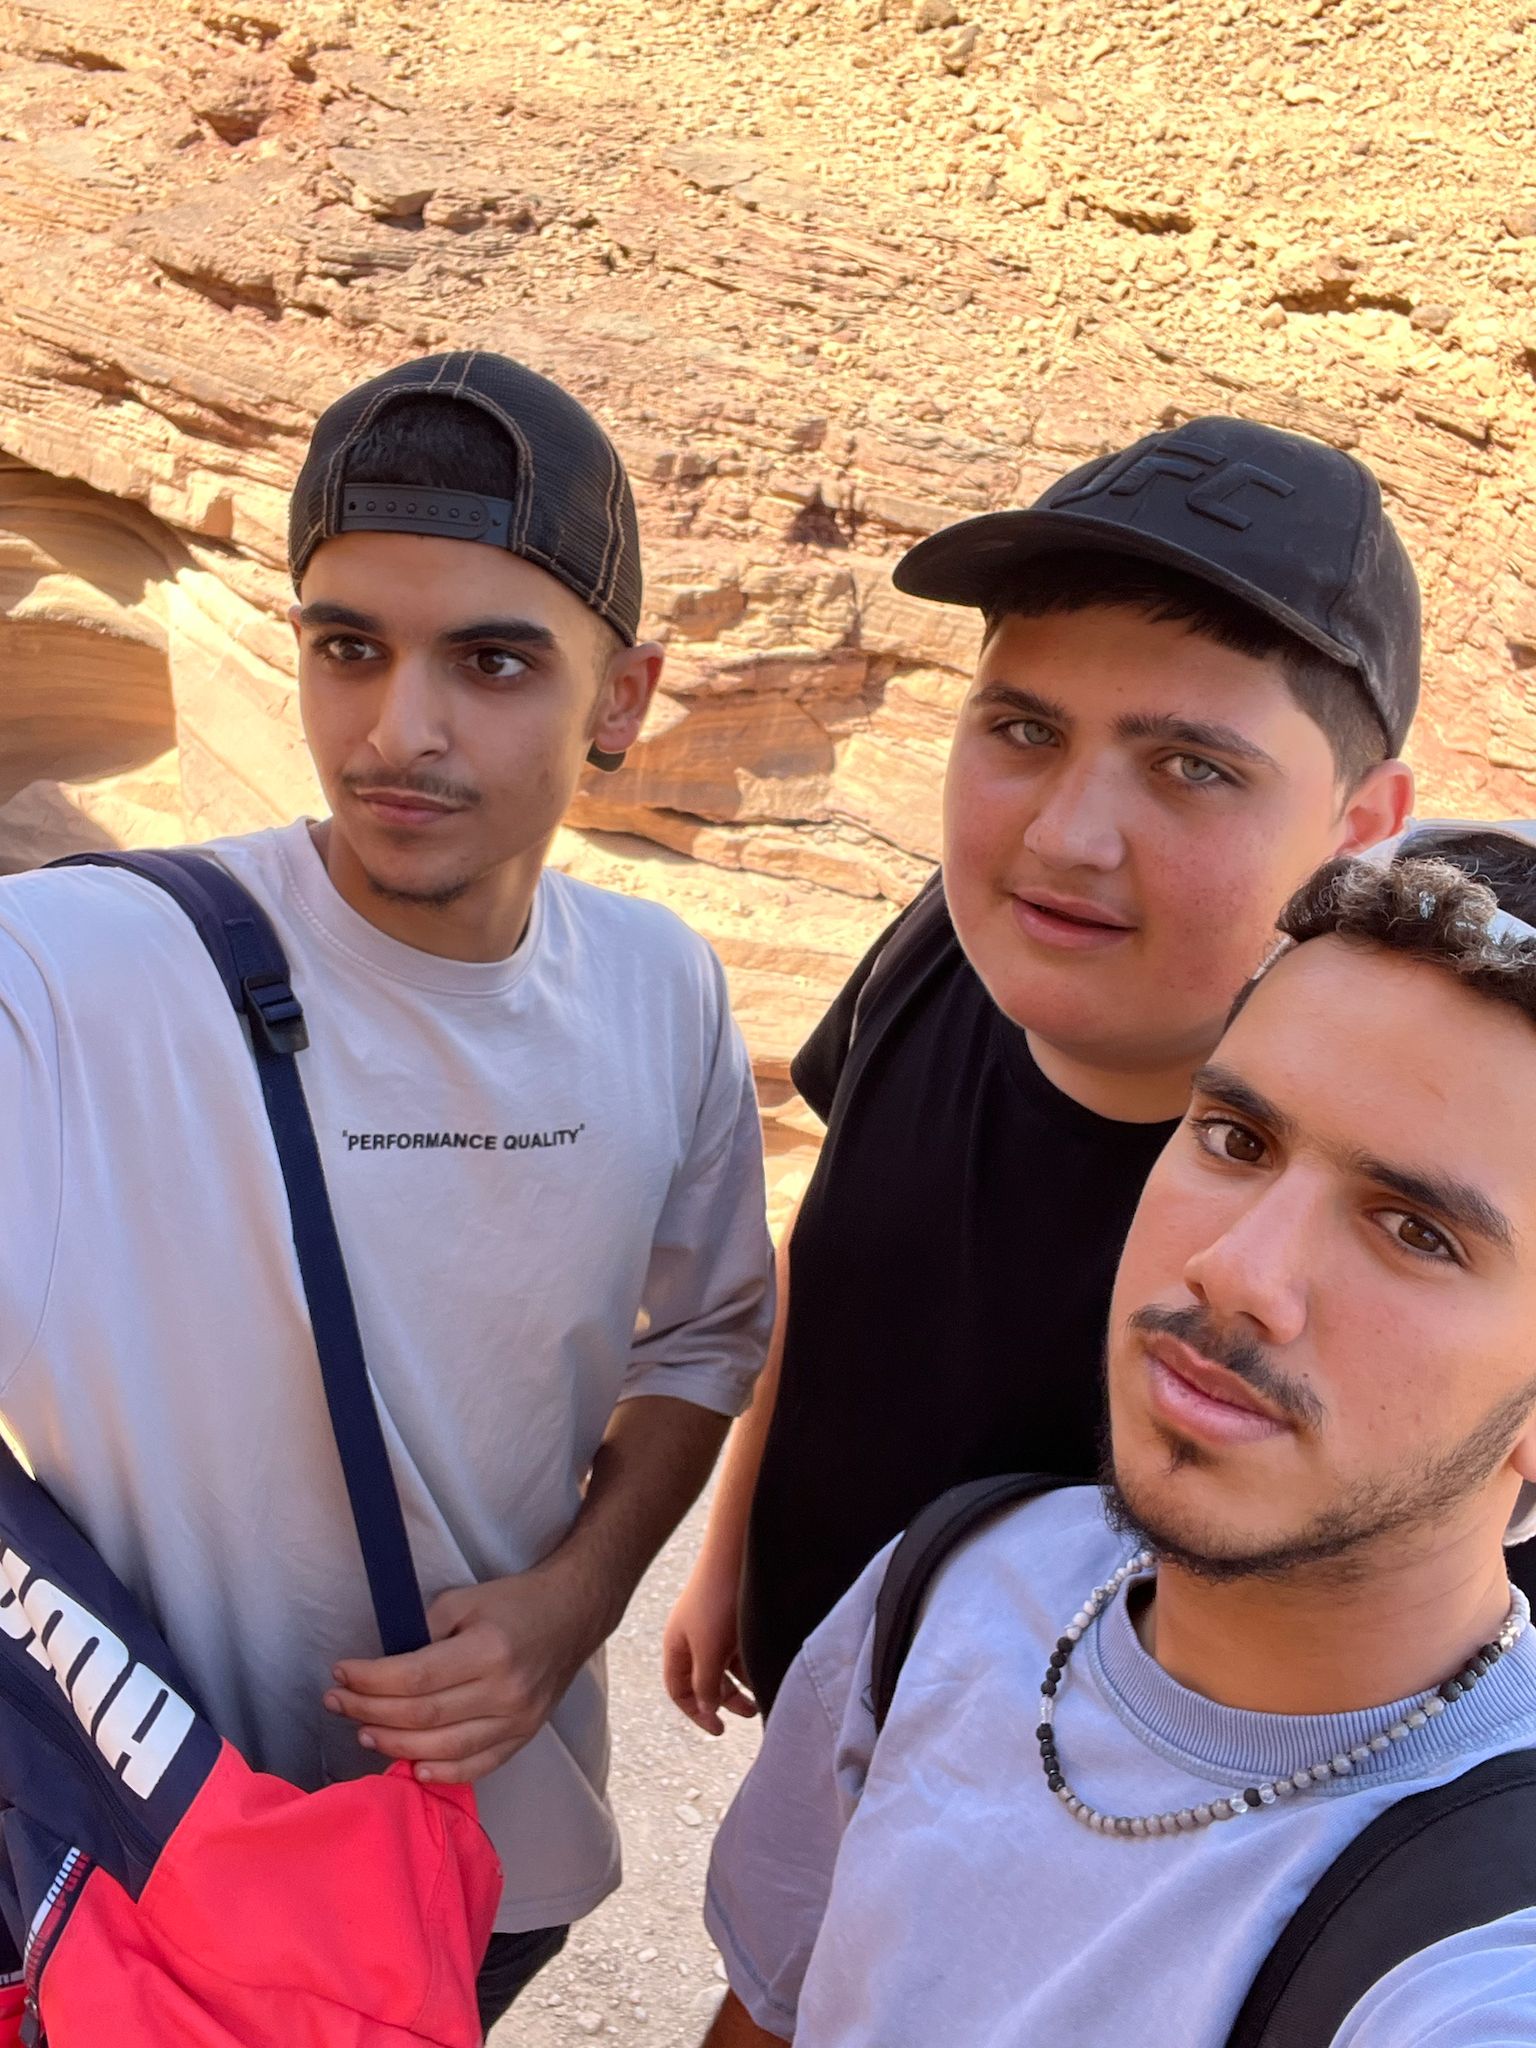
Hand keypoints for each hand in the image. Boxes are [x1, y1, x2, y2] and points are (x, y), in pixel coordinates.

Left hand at [325, 1568, 603, 1783]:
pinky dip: (442, 1773)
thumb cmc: (514, 1602)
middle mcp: (504, 1692)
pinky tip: (411, 1767)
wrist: (573, 1615)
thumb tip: (383, 1667)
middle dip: (370, 1710)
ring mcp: (517, 1721)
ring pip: (443, 1749)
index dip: (370, 1680)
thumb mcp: (465, 1600)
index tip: (341, 1673)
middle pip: (423, 1717)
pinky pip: (477, 1767)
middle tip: (337, 1703)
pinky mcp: (523, 1737)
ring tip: (363, 1732)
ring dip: (395, 1745)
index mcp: (489, 1651)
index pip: (415, 1678)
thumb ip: (424, 1631)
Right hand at [663, 1557, 757, 1735]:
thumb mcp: (708, 1652)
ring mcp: (714, 1625)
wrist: (736, 1553)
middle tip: (752, 1713)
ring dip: (743, 1684)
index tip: (719, 1729)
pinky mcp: (734, 1614)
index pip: (679, 1690)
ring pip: (726, 1665)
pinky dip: (751, 1663)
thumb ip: (706, 1685)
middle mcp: (693, 1637)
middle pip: (705, 1679)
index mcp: (676, 1646)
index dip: (696, 1712)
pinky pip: (740, 1648)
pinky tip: (768, 1668)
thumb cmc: (717, 1603)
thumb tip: (707, 1708)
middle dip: (726, 1700)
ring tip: (765, 1694)